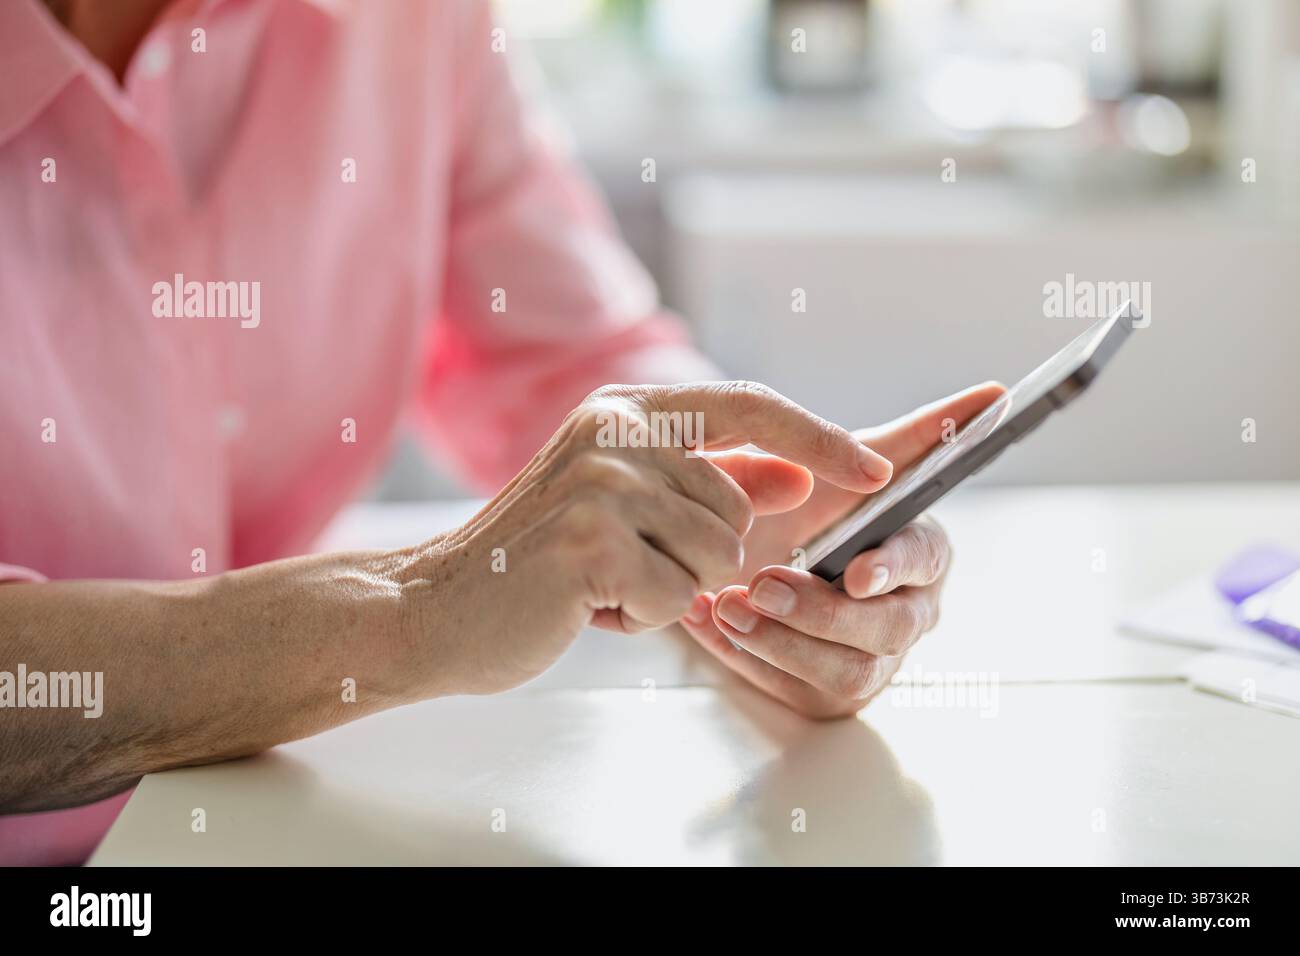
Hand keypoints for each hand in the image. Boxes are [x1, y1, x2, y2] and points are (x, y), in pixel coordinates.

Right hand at [395, 381, 893, 695]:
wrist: (434, 608)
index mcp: (626, 409)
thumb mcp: (629, 510)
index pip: (750, 405)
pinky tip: (583, 606)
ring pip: (717, 557)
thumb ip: (710, 485)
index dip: (819, 438)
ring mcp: (603, 480)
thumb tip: (797, 478)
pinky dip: (638, 618)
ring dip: (668, 591)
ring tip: (599, 584)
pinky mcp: (593, 538)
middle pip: (738, 509)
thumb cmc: (536, 563)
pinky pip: (677, 597)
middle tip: (620, 567)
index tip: (876, 470)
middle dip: (697, 561)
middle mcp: (616, 429)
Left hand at [677, 382, 1005, 718]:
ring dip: (781, 642)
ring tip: (725, 606)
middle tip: (761, 584)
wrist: (745, 542)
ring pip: (845, 672)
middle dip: (822, 612)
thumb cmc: (814, 499)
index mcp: (923, 552)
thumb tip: (995, 393)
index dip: (892, 567)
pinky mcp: (825, 692)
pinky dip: (746, 658)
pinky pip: (792, 690)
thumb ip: (920, 431)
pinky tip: (707, 622)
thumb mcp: (854, 458)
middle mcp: (906, 613)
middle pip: (885, 630)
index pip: (923, 562)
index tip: (855, 572)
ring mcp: (870, 659)